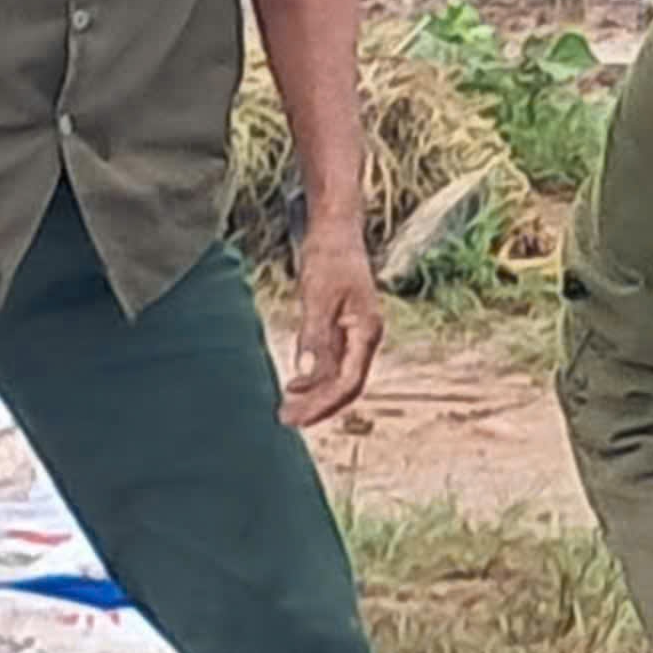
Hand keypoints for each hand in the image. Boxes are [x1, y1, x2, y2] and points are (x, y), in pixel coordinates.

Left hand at [281, 226, 383, 427]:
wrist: (336, 231)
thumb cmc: (329, 259)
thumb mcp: (318, 298)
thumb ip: (314, 337)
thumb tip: (306, 376)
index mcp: (367, 332)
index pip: (349, 383)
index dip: (323, 404)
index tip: (296, 417)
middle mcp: (365, 337)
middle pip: (346, 385)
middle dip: (317, 406)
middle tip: (285, 420)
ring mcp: (355, 334)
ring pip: (338, 376)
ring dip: (314, 395)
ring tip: (285, 407)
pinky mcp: (342, 328)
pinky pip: (332, 363)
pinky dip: (313, 378)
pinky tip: (293, 384)